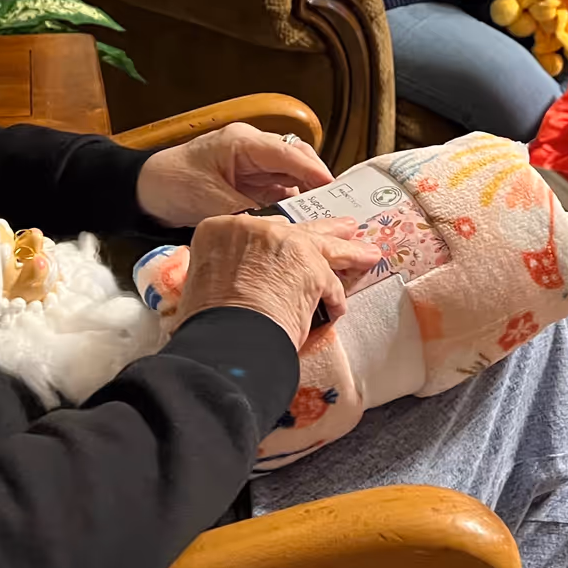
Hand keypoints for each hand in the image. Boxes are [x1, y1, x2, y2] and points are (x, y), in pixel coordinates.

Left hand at [136, 123, 333, 227]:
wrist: (144, 192)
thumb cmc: (172, 185)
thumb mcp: (209, 201)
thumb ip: (247, 212)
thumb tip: (279, 228)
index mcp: (243, 142)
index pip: (288, 154)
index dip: (313, 172)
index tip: (333, 190)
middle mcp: (253, 150)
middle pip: (297, 161)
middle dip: (317, 183)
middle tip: (335, 209)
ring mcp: (252, 167)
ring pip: (291, 178)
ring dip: (306, 197)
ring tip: (324, 219)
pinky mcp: (249, 184)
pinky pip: (278, 192)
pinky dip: (291, 206)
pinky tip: (301, 224)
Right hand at [174, 214, 381, 348]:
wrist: (226, 339)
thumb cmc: (208, 320)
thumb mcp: (202, 281)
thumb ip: (224, 269)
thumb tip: (231, 283)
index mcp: (220, 229)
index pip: (254, 230)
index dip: (272, 242)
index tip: (281, 246)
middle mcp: (255, 228)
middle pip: (294, 229)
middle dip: (321, 230)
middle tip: (341, 229)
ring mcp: (286, 243)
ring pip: (324, 245)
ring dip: (348, 251)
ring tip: (365, 253)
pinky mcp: (313, 267)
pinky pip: (331, 283)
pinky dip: (336, 298)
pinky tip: (340, 306)